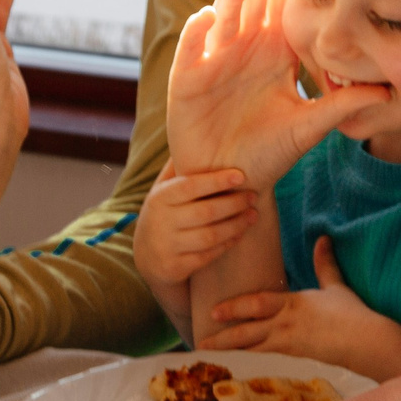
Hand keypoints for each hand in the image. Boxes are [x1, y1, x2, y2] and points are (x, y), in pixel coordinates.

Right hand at [136, 161, 255, 306]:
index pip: (190, 186)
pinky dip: (228, 244)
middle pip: (206, 212)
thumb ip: (180, 167)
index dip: (217, 180)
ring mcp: (168, 246)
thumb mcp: (164, 190)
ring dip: (237, 225)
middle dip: (234, 204)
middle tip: (253, 196)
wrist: (147, 257)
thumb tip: (199, 132)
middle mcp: (161, 222)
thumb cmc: (165, 213)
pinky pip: (209, 255)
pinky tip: (241, 233)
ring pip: (210, 236)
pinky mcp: (176, 267)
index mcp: (160, 197)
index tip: (241, 175)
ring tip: (253, 215)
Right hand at [167, 0, 384, 186]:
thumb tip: (387, 91)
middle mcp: (245, 46)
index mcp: (275, 50)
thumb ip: (341, 105)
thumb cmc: (269, 152)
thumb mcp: (308, 127)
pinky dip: (199, 32)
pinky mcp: (187, 79)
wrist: (229, 179)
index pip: (284, 1)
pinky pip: (193, 49)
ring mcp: (214, 59)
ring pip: (224, 17)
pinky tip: (209, 18)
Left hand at [204, 237, 400, 375]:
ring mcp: (290, 345)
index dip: (234, 307)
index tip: (215, 310)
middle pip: (248, 332)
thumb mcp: (336, 287)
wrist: (367, 343)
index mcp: (294, 304)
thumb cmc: (352, 314)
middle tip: (202, 340)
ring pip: (254, 349)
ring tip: (212, 356)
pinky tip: (237, 364)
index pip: (257, 304)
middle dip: (224, 336)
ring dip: (232, 351)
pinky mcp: (296, 359)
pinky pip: (267, 359)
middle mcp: (287, 325)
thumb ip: (324, 263)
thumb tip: (323, 238)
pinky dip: (249, 360)